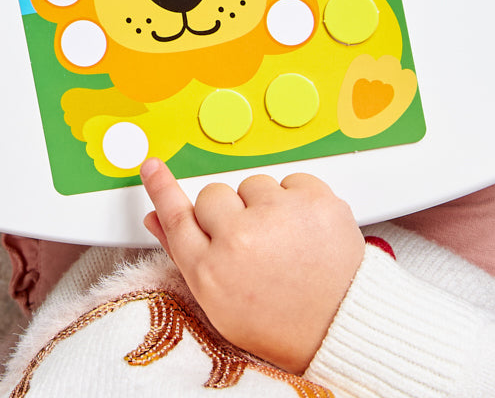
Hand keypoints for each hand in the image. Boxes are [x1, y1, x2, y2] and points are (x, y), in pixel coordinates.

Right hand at [141, 159, 364, 373]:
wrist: (341, 327)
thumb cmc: (281, 321)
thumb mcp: (221, 302)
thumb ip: (184, 255)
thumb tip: (156, 218)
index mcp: (212, 271)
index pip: (176, 216)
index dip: (161, 188)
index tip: (153, 167)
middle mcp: (240, 239)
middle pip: (213, 195)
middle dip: (228, 212)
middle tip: (251, 244)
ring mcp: (278, 215)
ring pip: (253, 184)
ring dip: (264, 205)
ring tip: (283, 243)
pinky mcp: (314, 200)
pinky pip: (290, 180)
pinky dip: (296, 201)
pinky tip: (303, 233)